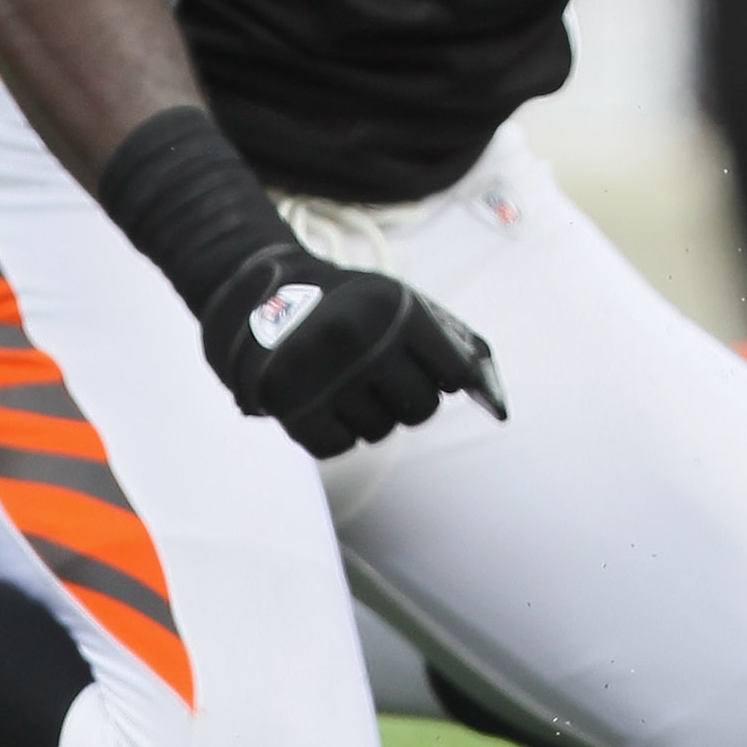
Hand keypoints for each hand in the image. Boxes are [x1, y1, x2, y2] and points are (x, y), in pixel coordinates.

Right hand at [199, 241, 506, 459]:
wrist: (259, 299)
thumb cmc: (345, 306)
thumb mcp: (394, 301)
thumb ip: (441, 337)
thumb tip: (487, 388)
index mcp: (395, 311)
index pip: (455, 369)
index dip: (449, 377)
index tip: (439, 375)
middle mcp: (365, 344)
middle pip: (422, 408)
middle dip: (410, 398)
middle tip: (384, 377)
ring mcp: (329, 380)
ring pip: (381, 430)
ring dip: (370, 414)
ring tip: (345, 380)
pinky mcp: (295, 411)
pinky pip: (340, 446)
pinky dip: (333, 431)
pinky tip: (321, 399)